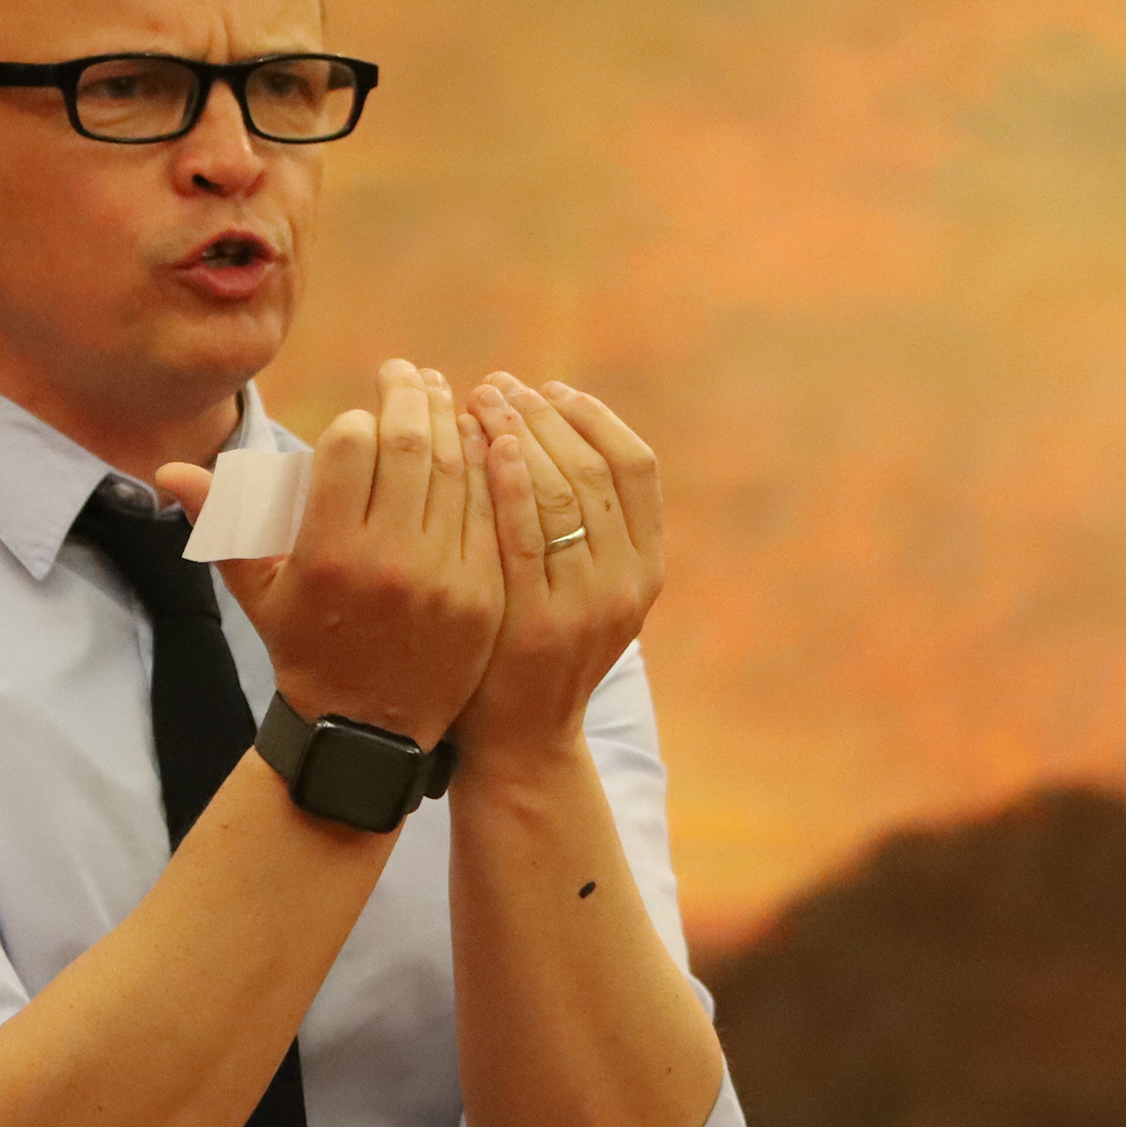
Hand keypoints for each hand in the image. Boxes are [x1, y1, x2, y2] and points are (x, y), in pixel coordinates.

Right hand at [157, 359, 501, 747]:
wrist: (367, 733)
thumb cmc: (307, 651)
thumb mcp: (259, 592)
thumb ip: (224, 524)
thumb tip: (168, 472)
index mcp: (328, 553)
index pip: (351, 446)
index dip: (358, 421)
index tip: (362, 418)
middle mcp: (388, 561)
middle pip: (412, 447)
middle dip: (412, 397)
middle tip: (412, 373)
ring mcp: (444, 579)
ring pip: (458, 472)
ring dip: (454, 423)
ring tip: (445, 395)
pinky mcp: (484, 595)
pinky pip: (490, 514)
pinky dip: (488, 470)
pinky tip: (482, 442)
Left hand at [458, 375, 662, 778]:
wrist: (520, 743)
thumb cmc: (534, 651)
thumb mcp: (580, 588)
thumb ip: (583, 527)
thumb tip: (550, 430)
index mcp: (647, 567)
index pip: (636, 466)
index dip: (593, 417)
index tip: (547, 388)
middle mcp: (629, 583)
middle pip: (594, 469)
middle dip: (543, 415)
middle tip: (497, 383)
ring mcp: (588, 605)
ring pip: (562, 491)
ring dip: (519, 433)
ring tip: (478, 401)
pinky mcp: (540, 623)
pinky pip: (525, 533)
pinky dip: (506, 480)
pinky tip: (480, 445)